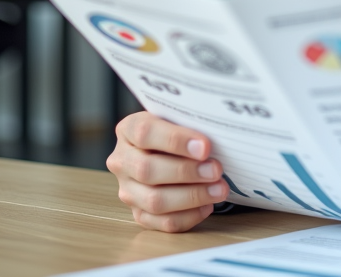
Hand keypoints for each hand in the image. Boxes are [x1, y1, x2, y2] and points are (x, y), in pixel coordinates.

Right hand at [106, 111, 228, 231]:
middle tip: (216, 170)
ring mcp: (128, 190)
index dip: (176, 140)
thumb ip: (190, 122)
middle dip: (186, 172)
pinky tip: (208, 205)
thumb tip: (219, 132)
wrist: (172, 149)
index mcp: (128, 129)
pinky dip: (188, 216)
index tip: (205, 147)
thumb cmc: (180, 130)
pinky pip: (162, 222)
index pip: (145, 132)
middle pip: (147, 170)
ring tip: (219, 189)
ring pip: (154, 201)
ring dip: (191, 197)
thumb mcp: (180, 117)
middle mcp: (122, 161)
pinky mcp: (139, 213)